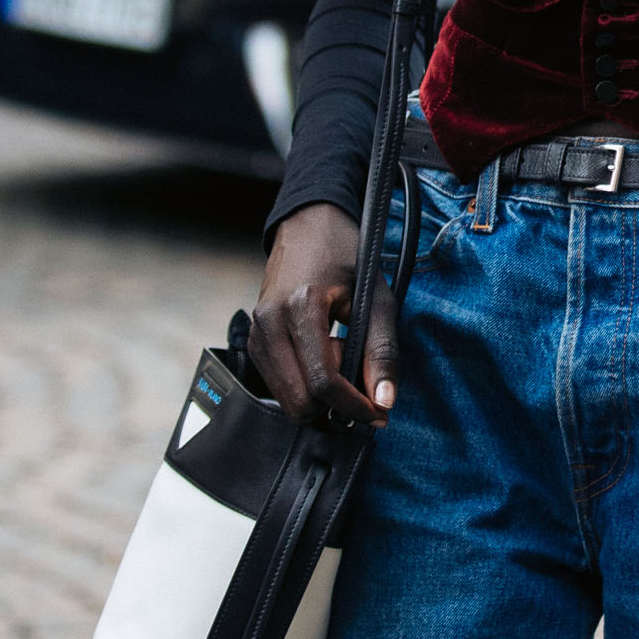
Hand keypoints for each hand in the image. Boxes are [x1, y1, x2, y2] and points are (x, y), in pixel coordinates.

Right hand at [250, 204, 397, 428]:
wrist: (308, 226)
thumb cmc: (346, 256)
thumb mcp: (377, 298)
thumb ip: (382, 351)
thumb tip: (383, 402)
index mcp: (301, 306)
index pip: (322, 382)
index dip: (354, 406)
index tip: (378, 412)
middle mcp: (270, 322)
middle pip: (299, 400)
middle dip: (335, 403)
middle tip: (358, 373)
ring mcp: (256, 332)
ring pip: (286, 399)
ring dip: (319, 393)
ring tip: (339, 355)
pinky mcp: (254, 341)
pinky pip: (279, 384)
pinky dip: (305, 383)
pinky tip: (322, 353)